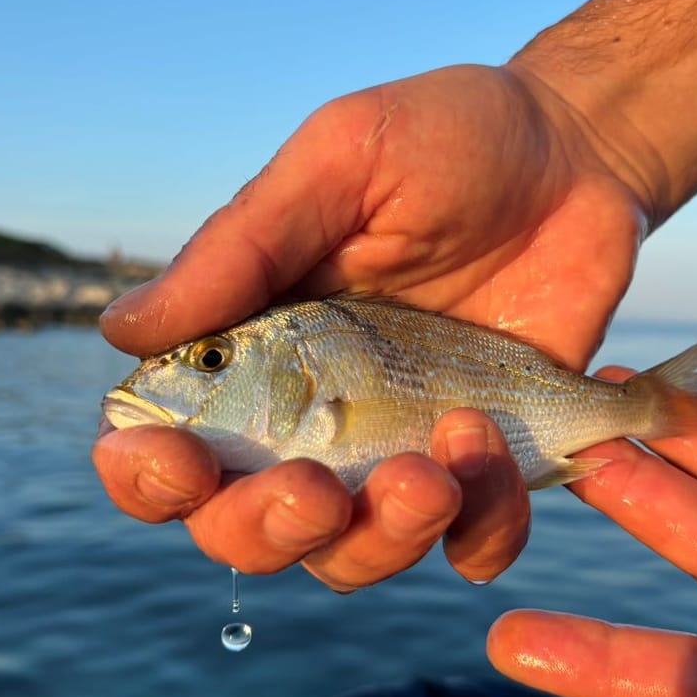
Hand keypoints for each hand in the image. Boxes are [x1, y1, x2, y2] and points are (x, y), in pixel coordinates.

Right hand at [94, 63, 642, 587]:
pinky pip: (473, 545)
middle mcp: (314, 417)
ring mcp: (401, 447)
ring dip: (380, 539)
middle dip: (266, 529)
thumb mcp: (340, 163)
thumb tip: (120, 330)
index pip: (169, 444)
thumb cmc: (447, 139)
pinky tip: (496, 454)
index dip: (148, 475)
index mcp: (253, 349)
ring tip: (435, 468)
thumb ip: (241, 248)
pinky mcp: (489, 464)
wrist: (576, 153)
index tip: (175, 461)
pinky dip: (482, 530)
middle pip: (247, 530)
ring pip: (353, 558)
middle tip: (317, 487)